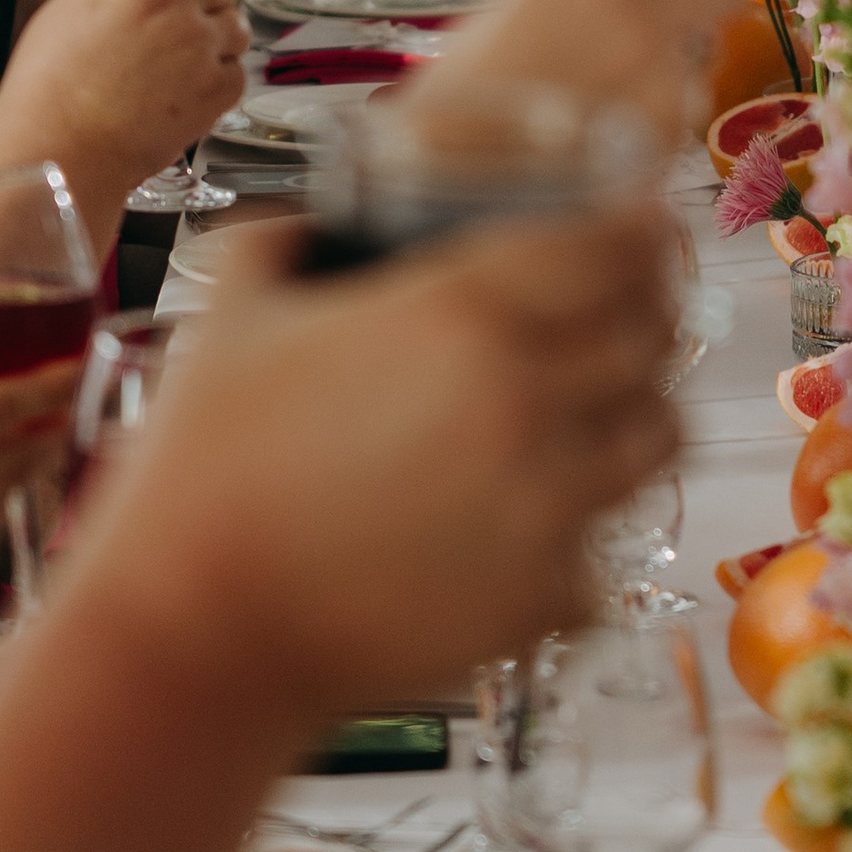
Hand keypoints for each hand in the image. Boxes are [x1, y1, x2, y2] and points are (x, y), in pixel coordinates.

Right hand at [0, 0, 247, 225]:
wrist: (59, 147)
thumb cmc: (47, 88)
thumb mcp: (68, 10)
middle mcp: (176, 7)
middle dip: (204, 0)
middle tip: (186, 25)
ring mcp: (201, 47)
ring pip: (236, 25)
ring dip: (219, 38)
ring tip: (189, 62)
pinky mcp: (217, 89)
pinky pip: (238, 71)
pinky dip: (221, 80)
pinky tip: (192, 92)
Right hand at [81, 203, 683, 718]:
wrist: (195, 633)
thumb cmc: (201, 471)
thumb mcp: (230, 314)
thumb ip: (284, 239)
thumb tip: (317, 218)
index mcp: (459, 310)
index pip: (613, 245)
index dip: (643, 230)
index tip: (646, 227)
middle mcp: (524, 397)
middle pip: (653, 335)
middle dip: (646, 317)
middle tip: (622, 317)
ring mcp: (545, 503)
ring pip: (656, 438)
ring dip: (635, 416)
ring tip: (595, 417)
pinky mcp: (542, 595)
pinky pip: (606, 547)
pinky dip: (582, 533)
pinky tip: (533, 525)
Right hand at [394, 0, 764, 145]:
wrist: (456, 170)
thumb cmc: (469, 83)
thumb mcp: (517, 4)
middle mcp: (640, 21)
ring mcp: (659, 83)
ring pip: (693, 55)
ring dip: (665, 59)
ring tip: (602, 86)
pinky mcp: (665, 137)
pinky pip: (675, 108)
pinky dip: (651, 109)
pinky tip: (602, 123)